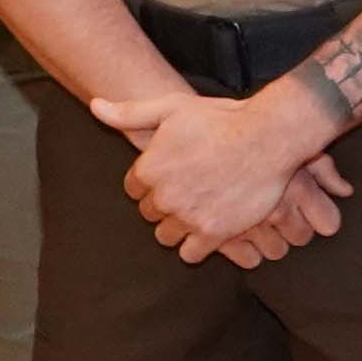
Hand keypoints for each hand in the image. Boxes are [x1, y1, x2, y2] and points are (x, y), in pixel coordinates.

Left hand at [124, 82, 353, 262]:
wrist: (266, 137)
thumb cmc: (221, 119)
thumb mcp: (171, 107)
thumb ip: (129, 113)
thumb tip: (95, 107)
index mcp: (148, 169)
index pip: (133, 189)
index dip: (151, 182)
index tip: (171, 174)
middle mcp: (163, 197)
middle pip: (149, 213)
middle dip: (164, 203)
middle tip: (189, 189)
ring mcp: (187, 217)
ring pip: (166, 236)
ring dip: (177, 226)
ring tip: (198, 209)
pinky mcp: (213, 234)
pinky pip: (190, 253)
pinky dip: (195, 245)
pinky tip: (208, 229)